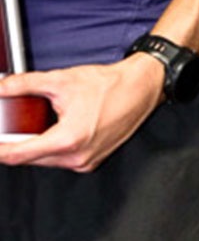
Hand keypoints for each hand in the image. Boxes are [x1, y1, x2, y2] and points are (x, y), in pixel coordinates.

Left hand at [0, 56, 163, 170]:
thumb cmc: (110, 85)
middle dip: (16, 145)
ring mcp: (86, 161)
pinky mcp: (92, 160)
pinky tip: (55, 130)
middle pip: (29, 159)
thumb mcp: (61, 80)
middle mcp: (77, 156)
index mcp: (67, 140)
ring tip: (35, 126)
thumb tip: (2, 87)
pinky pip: (61, 159)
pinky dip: (52, 148)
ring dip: (34, 147)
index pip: (18, 155)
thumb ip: (24, 84)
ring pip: (45, 160)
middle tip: (10, 128)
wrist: (142, 87)